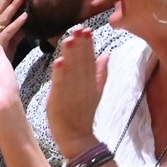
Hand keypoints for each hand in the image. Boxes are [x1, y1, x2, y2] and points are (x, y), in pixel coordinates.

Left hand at [46, 26, 108, 157]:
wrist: (77, 138)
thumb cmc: (83, 113)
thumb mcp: (96, 91)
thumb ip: (101, 73)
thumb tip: (107, 54)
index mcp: (91, 82)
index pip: (90, 60)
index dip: (88, 45)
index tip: (87, 29)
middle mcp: (83, 86)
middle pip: (82, 63)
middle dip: (80, 45)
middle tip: (79, 28)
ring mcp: (71, 93)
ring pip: (71, 71)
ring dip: (70, 55)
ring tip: (69, 39)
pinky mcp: (59, 101)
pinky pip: (59, 86)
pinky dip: (59, 74)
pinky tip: (59, 62)